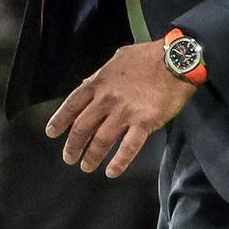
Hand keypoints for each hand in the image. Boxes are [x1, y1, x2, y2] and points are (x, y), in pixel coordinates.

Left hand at [46, 41, 189, 177]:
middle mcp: (107, 100)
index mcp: (99, 83)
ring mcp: (125, 112)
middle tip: (69, 158)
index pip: (72, 105)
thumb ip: (101, 74)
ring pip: (101, 140)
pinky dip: (119, 162)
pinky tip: (112, 172)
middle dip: (73, 145)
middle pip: (82, 127)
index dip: (60, 120)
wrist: (176, 59)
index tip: (52, 133)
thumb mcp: (118, 58)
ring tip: (86, 166)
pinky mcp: (144, 122)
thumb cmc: (148, 56)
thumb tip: (87, 83)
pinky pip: (129, 147)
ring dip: (91, 156)